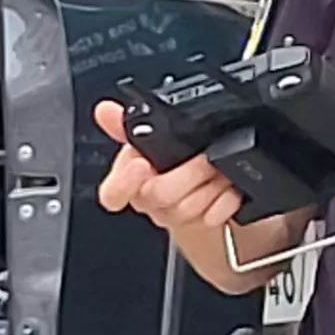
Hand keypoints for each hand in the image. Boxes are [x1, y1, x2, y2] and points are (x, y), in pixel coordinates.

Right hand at [93, 98, 241, 231]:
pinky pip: (214, 217)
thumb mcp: (150, 139)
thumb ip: (125, 125)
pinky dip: (226, 200)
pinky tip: (229, 187)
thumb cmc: (173, 162)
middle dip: (186, 172)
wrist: (206, 187)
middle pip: (158, 194)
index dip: (124, 181)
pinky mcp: (204, 223)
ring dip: (209, 183)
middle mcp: (151, 202)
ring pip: (187, 208)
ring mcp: (177, 216)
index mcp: (131, 180)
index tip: (141, 164)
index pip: (113, 193)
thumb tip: (105, 110)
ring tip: (218, 167)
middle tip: (202, 156)